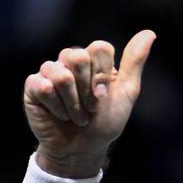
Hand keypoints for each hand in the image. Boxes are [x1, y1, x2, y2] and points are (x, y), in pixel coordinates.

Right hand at [23, 29, 155, 176]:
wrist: (84, 149)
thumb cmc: (105, 122)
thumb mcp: (126, 93)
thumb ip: (134, 62)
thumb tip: (149, 33)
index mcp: (93, 59)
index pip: (99, 48)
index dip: (103, 76)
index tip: (104, 97)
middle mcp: (70, 60)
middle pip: (78, 57)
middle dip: (88, 91)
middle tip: (90, 108)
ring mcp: (50, 71)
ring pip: (61, 75)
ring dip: (74, 105)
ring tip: (76, 116)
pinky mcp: (33, 86)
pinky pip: (43, 87)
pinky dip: (57, 108)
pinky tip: (59, 115)